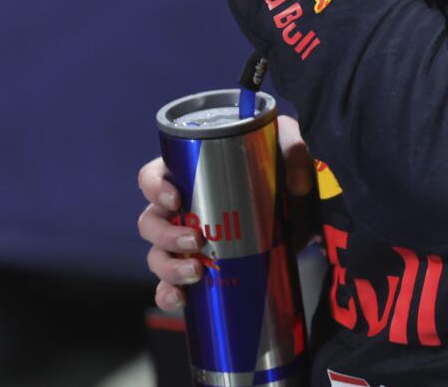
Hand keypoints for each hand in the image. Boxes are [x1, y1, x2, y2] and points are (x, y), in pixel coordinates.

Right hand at [137, 116, 312, 311]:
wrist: (295, 219)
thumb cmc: (276, 179)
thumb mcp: (284, 155)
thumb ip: (293, 150)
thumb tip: (297, 182)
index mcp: (185, 178)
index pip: (152, 178)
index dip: (154, 187)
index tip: (175, 197)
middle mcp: (177, 212)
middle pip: (150, 222)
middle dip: (166, 234)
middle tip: (196, 240)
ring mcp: (184, 246)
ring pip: (156, 256)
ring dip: (169, 267)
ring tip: (196, 273)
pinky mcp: (197, 273)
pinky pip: (168, 288)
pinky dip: (168, 295)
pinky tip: (180, 299)